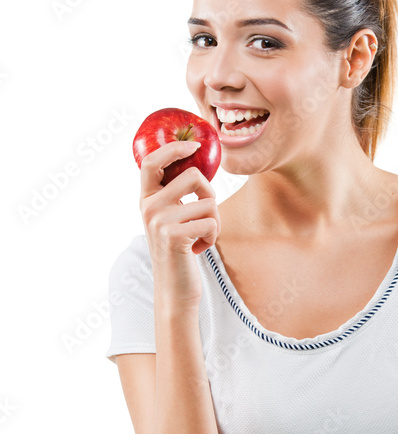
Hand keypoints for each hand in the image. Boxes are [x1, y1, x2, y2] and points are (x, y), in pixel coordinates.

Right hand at [140, 139, 221, 306]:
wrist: (174, 288)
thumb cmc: (179, 251)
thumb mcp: (170, 219)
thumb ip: (174, 195)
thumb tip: (193, 163)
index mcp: (146, 199)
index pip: (150, 161)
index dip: (173, 148)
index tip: (195, 145)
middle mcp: (148, 207)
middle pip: (194, 176)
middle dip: (211, 194)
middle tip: (206, 214)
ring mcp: (159, 221)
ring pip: (209, 202)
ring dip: (215, 221)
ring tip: (201, 237)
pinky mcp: (173, 236)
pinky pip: (211, 222)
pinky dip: (213, 236)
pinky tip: (200, 249)